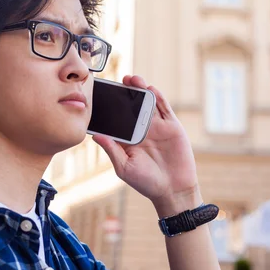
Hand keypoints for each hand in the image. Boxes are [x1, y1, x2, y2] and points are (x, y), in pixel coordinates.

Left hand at [93, 75, 201, 215]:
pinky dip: (157, 97)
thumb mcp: (124, 167)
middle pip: (131, 106)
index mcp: (127, 139)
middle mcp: (141, 130)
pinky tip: (149, 89)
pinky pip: (164, 109)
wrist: (174, 190)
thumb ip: (112, 149)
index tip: (101, 94)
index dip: (110, 106)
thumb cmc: (146, 182)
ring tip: (132, 79)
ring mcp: (157, 127)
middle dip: (125, 93)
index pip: (117, 118)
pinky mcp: (172, 127)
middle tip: (118, 81)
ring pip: (147, 103)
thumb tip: (95, 135)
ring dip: (140, 89)